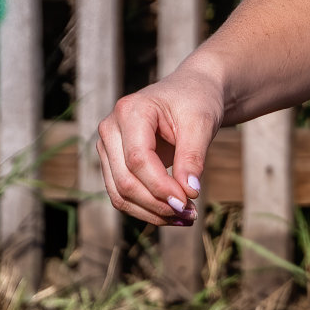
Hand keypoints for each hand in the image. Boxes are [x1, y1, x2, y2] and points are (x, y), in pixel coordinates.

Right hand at [95, 67, 222, 224]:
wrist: (191, 92)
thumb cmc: (197, 102)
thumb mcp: (202, 124)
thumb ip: (193, 157)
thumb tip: (189, 192)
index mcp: (130, 112)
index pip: (138, 160)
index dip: (161, 186)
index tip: (189, 201)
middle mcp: (110, 129)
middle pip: (125, 181)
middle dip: (158, 204)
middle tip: (191, 215)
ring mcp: (108, 146)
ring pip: (119, 193)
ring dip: (152, 213)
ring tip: (186, 218)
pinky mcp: (114, 162)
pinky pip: (123, 194)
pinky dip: (147, 209)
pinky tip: (174, 215)